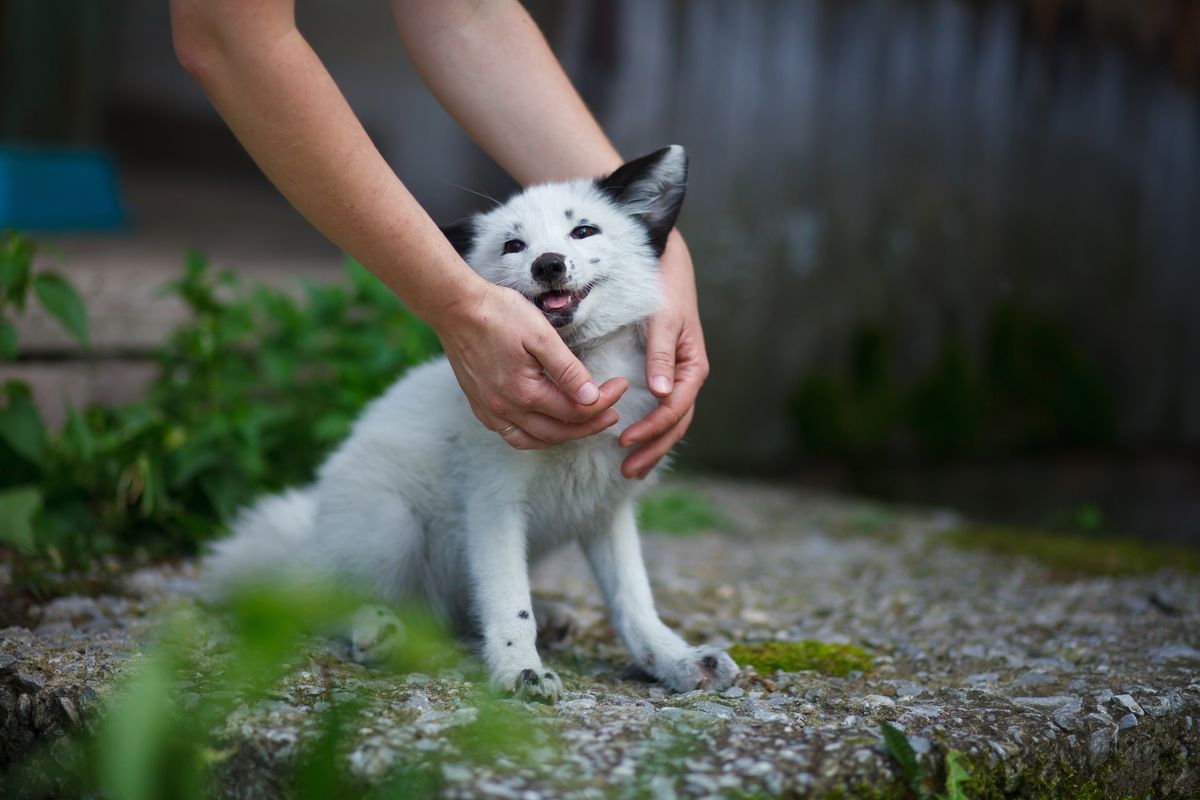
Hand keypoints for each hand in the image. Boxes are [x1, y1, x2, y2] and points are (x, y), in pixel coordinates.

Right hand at [436, 281, 628, 449]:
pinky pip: (512, 435)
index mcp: (524, 392)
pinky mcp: (480, 406)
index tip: (621, 385)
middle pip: (559, 431)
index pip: (575, 410)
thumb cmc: (499, 314)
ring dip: (564, 436)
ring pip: (535, 440)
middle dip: (591, 424)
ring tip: (585, 423)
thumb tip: (592, 398)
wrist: (456, 308)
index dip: (604, 401)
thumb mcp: (541, 335)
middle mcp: (506, 409)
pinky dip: (535, 436)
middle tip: (613, 411)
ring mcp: (490, 410)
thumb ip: (568, 369)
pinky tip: (547, 425)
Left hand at [619, 232, 707, 477]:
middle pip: (676, 423)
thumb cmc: (665, 289)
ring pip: (671, 421)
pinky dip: (650, 429)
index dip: (652, 428)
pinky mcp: (664, 374)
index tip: (625, 441)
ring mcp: (677, 377)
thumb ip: (661, 354)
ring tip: (630, 468)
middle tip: (627, 469)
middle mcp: (688, 376)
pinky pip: (661, 409)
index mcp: (693, 366)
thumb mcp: (664, 320)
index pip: (675, 408)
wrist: (665, 264)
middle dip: (653, 448)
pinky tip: (634, 444)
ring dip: (653, 446)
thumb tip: (661, 393)